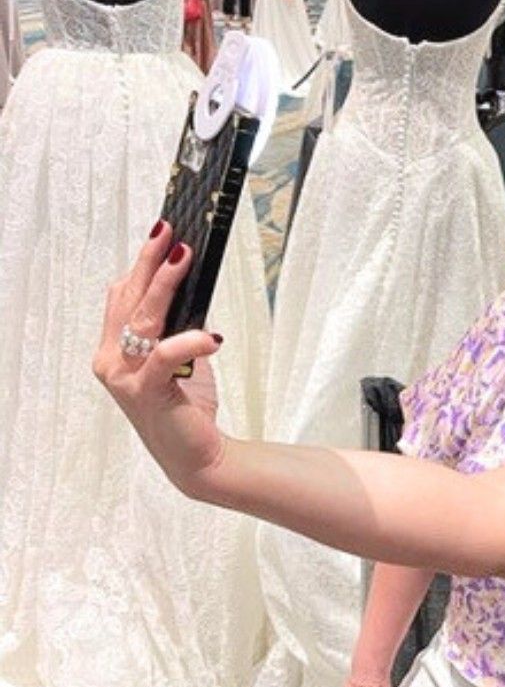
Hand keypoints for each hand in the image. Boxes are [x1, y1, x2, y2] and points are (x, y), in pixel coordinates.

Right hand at [93, 221, 227, 498]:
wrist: (196, 456)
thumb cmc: (186, 404)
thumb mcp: (178, 356)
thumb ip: (174, 323)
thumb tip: (189, 282)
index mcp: (114, 348)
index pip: (122, 296)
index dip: (140, 263)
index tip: (161, 231)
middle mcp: (111, 360)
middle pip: (129, 300)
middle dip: (150, 261)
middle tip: (171, 230)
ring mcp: (124, 378)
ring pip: (143, 320)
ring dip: (165, 284)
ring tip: (185, 256)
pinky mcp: (146, 393)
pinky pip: (164, 357)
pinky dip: (188, 342)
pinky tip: (211, 336)